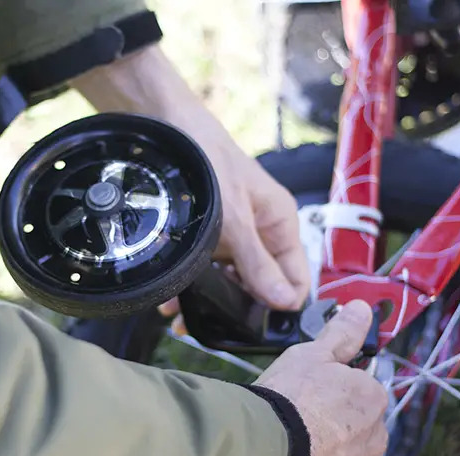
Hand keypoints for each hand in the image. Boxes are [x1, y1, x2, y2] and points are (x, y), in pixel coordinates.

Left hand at [158, 111, 310, 332]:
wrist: (162, 124)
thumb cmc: (206, 160)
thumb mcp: (235, 219)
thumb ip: (258, 264)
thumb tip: (284, 302)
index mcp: (281, 224)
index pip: (297, 279)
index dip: (282, 306)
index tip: (257, 325)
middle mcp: (262, 233)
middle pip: (264, 284)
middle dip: (241, 308)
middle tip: (214, 327)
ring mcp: (235, 237)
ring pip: (233, 281)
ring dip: (212, 301)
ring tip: (184, 316)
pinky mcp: (210, 238)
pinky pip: (208, 271)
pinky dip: (193, 287)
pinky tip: (174, 301)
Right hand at [255, 301, 388, 455]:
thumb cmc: (289, 397)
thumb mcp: (312, 354)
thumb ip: (342, 334)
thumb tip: (364, 309)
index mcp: (372, 399)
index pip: (360, 388)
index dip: (333, 387)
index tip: (309, 390)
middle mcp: (374, 438)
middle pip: (356, 424)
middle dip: (334, 420)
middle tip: (298, 416)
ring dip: (327, 451)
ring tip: (291, 444)